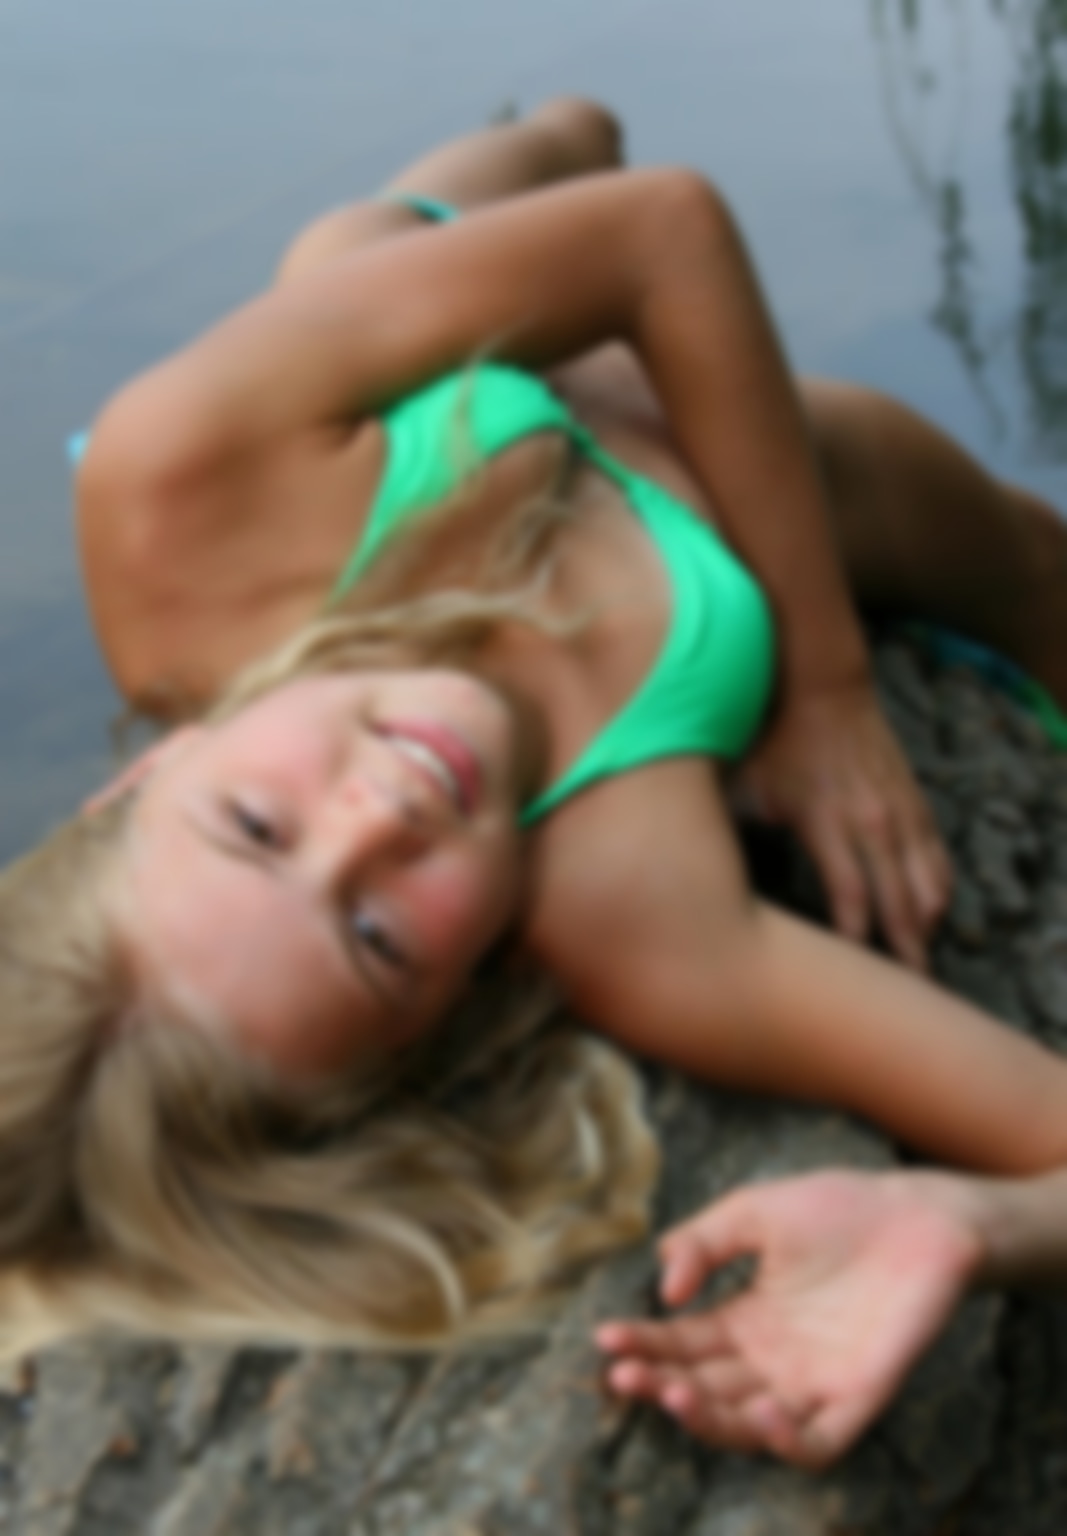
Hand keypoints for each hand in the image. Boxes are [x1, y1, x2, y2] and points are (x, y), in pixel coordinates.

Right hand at [596, 1170, 981, 1468]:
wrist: (919, 1216)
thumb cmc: (838, 1208)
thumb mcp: (753, 1212)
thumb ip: (702, 1243)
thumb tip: (664, 1290)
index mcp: (746, 1320)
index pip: (681, 1344)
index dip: (643, 1344)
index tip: (606, 1338)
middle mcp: (772, 1361)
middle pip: (704, 1389)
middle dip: (659, 1385)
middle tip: (625, 1375)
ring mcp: (813, 1384)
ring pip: (748, 1426)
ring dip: (707, 1419)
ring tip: (674, 1393)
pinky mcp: (858, 1398)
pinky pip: (817, 1442)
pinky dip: (786, 1441)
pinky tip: (760, 1412)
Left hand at [731, 680, 950, 969]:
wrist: (821, 681)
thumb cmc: (773, 736)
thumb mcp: (743, 784)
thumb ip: (729, 830)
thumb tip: (696, 876)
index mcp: (826, 819)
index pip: (852, 894)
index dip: (856, 938)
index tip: (855, 974)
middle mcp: (871, 819)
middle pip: (899, 899)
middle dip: (905, 948)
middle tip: (908, 990)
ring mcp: (898, 809)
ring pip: (928, 882)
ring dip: (926, 924)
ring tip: (920, 964)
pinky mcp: (914, 800)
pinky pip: (936, 856)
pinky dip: (936, 890)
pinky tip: (931, 915)